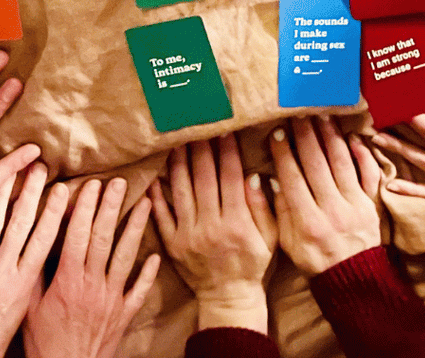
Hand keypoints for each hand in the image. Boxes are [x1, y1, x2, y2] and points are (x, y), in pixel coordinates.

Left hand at [0, 165, 68, 357]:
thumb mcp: (23, 310)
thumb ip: (28, 278)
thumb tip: (40, 251)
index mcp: (22, 283)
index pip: (42, 239)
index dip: (53, 212)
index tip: (62, 188)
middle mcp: (0, 273)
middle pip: (18, 225)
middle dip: (30, 193)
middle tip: (38, 168)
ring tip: (6, 173)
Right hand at [24, 178, 160, 357]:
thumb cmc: (43, 342)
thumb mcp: (29, 308)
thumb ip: (34, 274)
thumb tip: (35, 241)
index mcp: (68, 280)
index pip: (77, 235)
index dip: (84, 208)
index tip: (89, 184)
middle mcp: (92, 285)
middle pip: (104, 238)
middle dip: (111, 207)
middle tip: (118, 181)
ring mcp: (112, 299)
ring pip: (126, 257)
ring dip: (136, 228)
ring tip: (144, 202)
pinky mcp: (124, 315)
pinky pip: (140, 290)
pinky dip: (149, 272)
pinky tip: (156, 255)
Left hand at [149, 134, 274, 331]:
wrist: (228, 299)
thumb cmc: (252, 265)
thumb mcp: (269, 239)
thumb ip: (262, 208)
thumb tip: (254, 176)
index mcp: (236, 223)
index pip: (230, 178)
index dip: (227, 152)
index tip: (224, 131)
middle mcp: (210, 226)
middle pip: (203, 178)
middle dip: (201, 149)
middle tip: (197, 125)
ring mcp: (188, 234)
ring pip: (180, 190)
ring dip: (178, 162)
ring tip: (177, 140)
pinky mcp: (172, 243)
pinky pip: (161, 214)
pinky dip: (156, 194)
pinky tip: (155, 173)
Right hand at [270, 115, 381, 275]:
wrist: (354, 281)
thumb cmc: (315, 260)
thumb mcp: (288, 242)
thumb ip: (281, 209)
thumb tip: (272, 177)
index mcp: (308, 220)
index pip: (292, 177)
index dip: (284, 153)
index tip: (277, 132)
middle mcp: (332, 209)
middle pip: (317, 164)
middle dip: (305, 136)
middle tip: (297, 114)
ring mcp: (355, 205)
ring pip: (341, 162)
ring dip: (330, 136)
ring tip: (321, 115)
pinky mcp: (371, 204)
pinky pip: (368, 174)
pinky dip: (362, 154)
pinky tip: (352, 137)